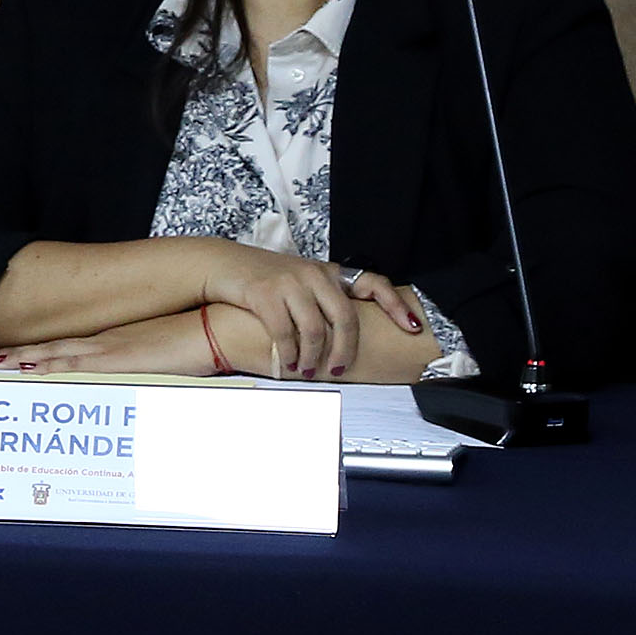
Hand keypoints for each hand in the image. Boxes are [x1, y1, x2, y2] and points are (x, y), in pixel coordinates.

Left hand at [0, 309, 216, 375]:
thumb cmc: (196, 343)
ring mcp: (111, 348)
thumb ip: (145, 367)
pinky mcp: (120, 358)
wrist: (218, 328)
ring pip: (59, 355)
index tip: (16, 354)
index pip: (71, 348)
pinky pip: (79, 364)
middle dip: (23, 354)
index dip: (42, 351)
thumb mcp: (163, 359)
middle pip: (56, 349)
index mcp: (115, 341)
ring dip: (28, 359)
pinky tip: (32, 369)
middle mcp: (107, 342)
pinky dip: (54, 366)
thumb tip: (139, 376)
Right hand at [192, 241, 423, 380]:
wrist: (223, 265)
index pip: (372, 282)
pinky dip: (290, 353)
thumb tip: (346, 333)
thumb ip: (323, 297)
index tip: (412, 327)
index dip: (395, 305)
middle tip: (339, 368)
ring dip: (313, 357)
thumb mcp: (300, 280)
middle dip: (345, 350)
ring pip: (314, 330)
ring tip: (308, 370)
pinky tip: (289, 362)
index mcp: (327, 271)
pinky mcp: (264, 293)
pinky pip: (285, 333)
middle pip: (344, 318)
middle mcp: (313, 274)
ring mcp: (289, 282)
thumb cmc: (264, 279)